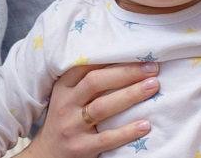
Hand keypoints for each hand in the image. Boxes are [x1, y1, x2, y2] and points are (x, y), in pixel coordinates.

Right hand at [18, 62, 159, 157]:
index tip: (138, 53)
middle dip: (126, 73)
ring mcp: (72, 127)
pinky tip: (145, 124)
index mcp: (63, 87)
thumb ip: (86, 82)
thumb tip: (125, 62)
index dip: (113, 58)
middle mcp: (65, 104)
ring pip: (102, 107)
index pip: (86, 66)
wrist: (47, 154)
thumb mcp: (67, 97)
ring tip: (153, 86)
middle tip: (152, 69)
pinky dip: (127, 131)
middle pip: (95, 82)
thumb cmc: (65, 120)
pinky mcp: (81, 148)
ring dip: (130, 95)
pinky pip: (107, 138)